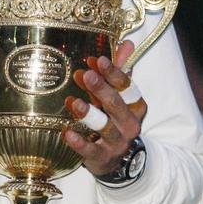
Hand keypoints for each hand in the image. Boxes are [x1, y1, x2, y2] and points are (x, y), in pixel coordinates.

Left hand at [63, 41, 147, 176]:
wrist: (116, 160)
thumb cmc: (114, 120)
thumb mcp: (118, 96)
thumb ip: (119, 71)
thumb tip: (126, 43)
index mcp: (136, 106)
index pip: (128, 87)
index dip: (114, 73)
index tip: (98, 60)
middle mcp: (130, 124)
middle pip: (116, 104)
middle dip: (101, 89)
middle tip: (86, 74)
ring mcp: (117, 143)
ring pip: (105, 127)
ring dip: (89, 113)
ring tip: (73, 102)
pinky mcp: (102, 158)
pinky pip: (90, 150)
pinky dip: (78, 142)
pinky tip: (66, 132)